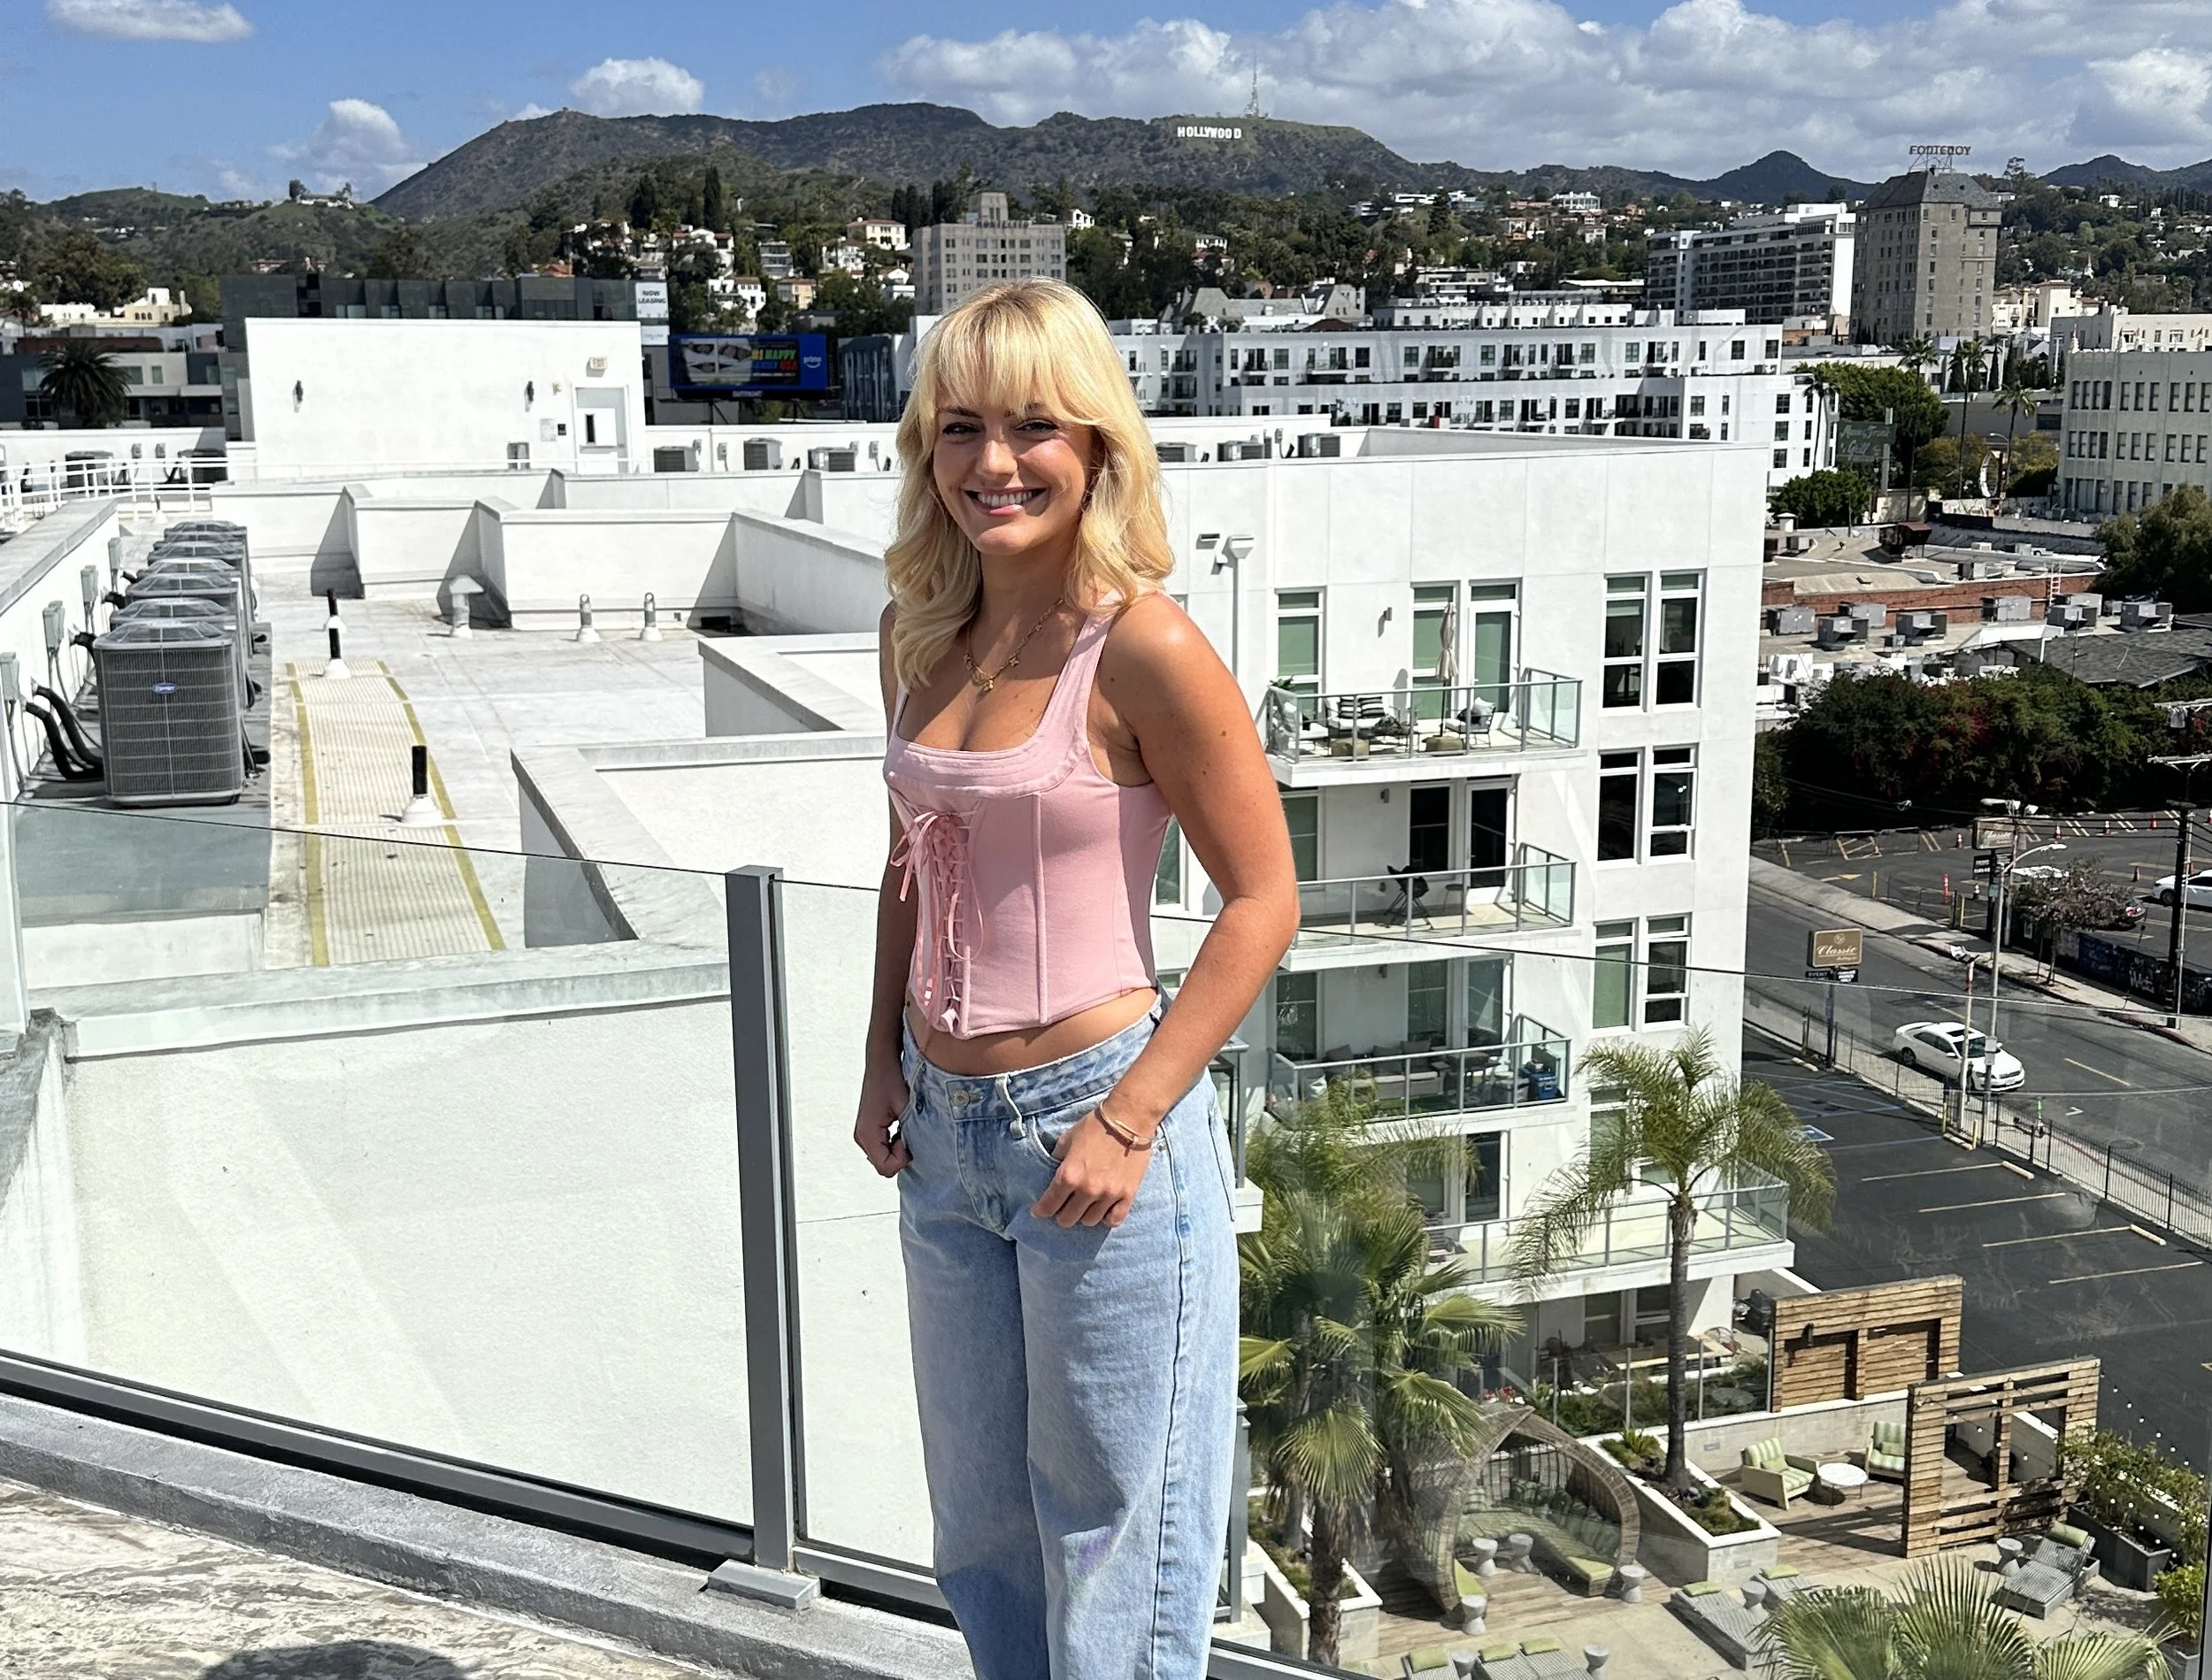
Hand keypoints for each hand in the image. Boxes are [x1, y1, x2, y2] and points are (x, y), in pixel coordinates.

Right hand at [853, 1051, 910, 1176]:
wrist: (882, 1061)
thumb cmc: (892, 1080)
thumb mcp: (906, 1108)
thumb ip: (910, 1134)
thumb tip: (919, 1153)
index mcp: (867, 1134)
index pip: (885, 1168)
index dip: (902, 1159)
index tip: (908, 1139)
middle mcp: (861, 1137)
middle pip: (884, 1165)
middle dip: (900, 1154)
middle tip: (909, 1131)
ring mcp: (863, 1134)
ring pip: (884, 1157)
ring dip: (898, 1148)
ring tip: (906, 1126)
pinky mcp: (868, 1130)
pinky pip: (883, 1148)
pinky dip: (895, 1143)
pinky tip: (902, 1126)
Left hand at [1031, 1110, 1153, 1227]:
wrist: (1129, 1118)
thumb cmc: (1095, 1126)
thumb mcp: (1067, 1139)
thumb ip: (1058, 1159)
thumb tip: (1053, 1174)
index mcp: (1069, 1175)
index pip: (1049, 1205)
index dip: (1041, 1211)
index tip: (1039, 1211)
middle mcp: (1087, 1189)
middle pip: (1068, 1219)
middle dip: (1061, 1214)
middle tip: (1063, 1207)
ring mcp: (1109, 1194)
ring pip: (1090, 1221)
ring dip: (1084, 1215)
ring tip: (1084, 1207)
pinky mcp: (1128, 1195)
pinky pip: (1114, 1220)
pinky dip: (1107, 1218)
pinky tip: (1104, 1210)